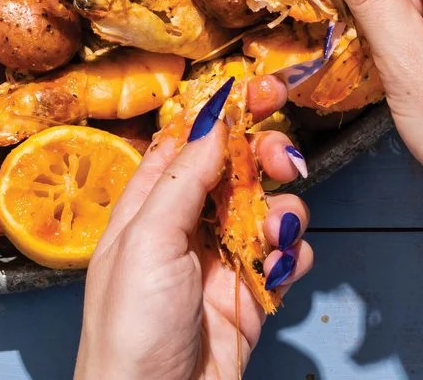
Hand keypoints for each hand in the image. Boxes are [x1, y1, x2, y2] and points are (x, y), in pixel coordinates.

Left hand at [76, 84, 310, 379]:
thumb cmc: (128, 332)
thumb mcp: (146, 241)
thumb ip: (182, 179)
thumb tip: (212, 123)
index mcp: (148, 205)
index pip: (189, 140)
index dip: (225, 113)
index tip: (261, 91)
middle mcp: (185, 227)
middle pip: (237, 169)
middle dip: (265, 157)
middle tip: (281, 161)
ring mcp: (220, 262)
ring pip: (268, 210)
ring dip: (283, 211)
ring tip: (276, 234)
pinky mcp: (250, 297)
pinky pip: (285, 259)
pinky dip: (293, 256)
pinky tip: (283, 266)